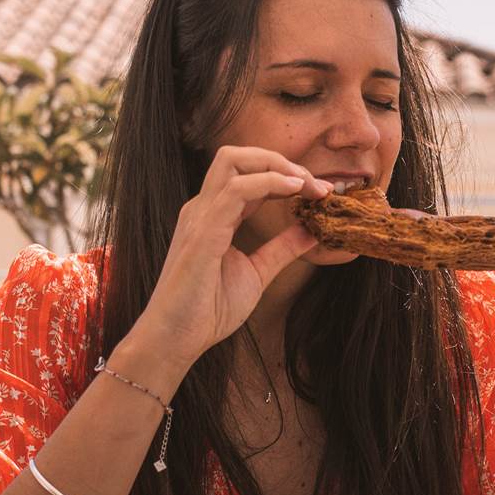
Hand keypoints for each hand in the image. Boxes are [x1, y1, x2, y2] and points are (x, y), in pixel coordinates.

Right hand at [127, 145, 325, 371]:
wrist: (176, 338)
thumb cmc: (207, 310)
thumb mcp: (257, 273)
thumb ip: (281, 249)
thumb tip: (311, 232)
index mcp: (213, 215)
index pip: (247, 175)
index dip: (284, 175)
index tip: (318, 192)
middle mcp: (203, 208)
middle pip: (236, 156)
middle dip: (279, 160)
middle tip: (315, 183)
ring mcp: (200, 216)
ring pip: (233, 161)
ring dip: (278, 166)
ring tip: (308, 185)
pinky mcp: (203, 231)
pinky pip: (236, 190)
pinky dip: (268, 182)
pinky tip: (294, 191)